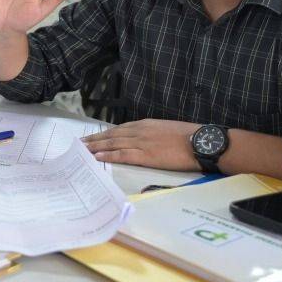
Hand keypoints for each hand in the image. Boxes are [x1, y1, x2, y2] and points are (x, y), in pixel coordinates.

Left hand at [83, 119, 201, 170]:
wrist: (201, 141)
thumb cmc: (190, 137)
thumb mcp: (168, 129)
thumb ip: (154, 134)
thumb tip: (148, 140)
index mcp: (146, 124)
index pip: (119, 129)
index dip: (105, 134)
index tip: (93, 137)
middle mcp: (140, 131)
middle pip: (112, 135)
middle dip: (95, 139)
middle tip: (80, 143)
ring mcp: (142, 142)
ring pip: (113, 144)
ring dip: (96, 147)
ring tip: (83, 150)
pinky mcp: (146, 155)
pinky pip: (122, 155)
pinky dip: (108, 156)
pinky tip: (97, 157)